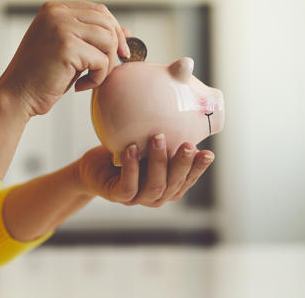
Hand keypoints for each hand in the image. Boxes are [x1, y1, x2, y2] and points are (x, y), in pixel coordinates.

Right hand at [0, 1, 129, 115]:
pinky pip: (101, 60)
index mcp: (54, 9)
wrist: (16, 96)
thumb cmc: (40, 77)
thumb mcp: (69, 51)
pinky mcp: (67, 47)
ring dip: (106, 65)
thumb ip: (92, 38)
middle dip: (114, 47)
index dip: (114, 30)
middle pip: (107, 22)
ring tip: (90, 79)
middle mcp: (57, 13)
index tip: (118, 52)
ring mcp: (61, 28)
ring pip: (108, 40)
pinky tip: (80, 86)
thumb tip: (127, 32)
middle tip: (106, 70)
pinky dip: (97, 78)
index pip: (98, 10)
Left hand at [75, 135, 214, 206]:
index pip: (188, 179)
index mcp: (169, 185)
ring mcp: (138, 199)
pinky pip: (128, 186)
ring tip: (157, 138)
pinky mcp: (118, 197)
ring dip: (158, 162)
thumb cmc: (127, 154)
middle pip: (174, 184)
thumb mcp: (148, 144)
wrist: (95, 168)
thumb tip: (183, 106)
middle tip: (188, 144)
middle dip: (182, 164)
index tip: (209, 153)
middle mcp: (157, 195)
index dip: (199, 168)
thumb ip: (166, 137)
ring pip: (155, 186)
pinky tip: (131, 149)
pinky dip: (131, 168)